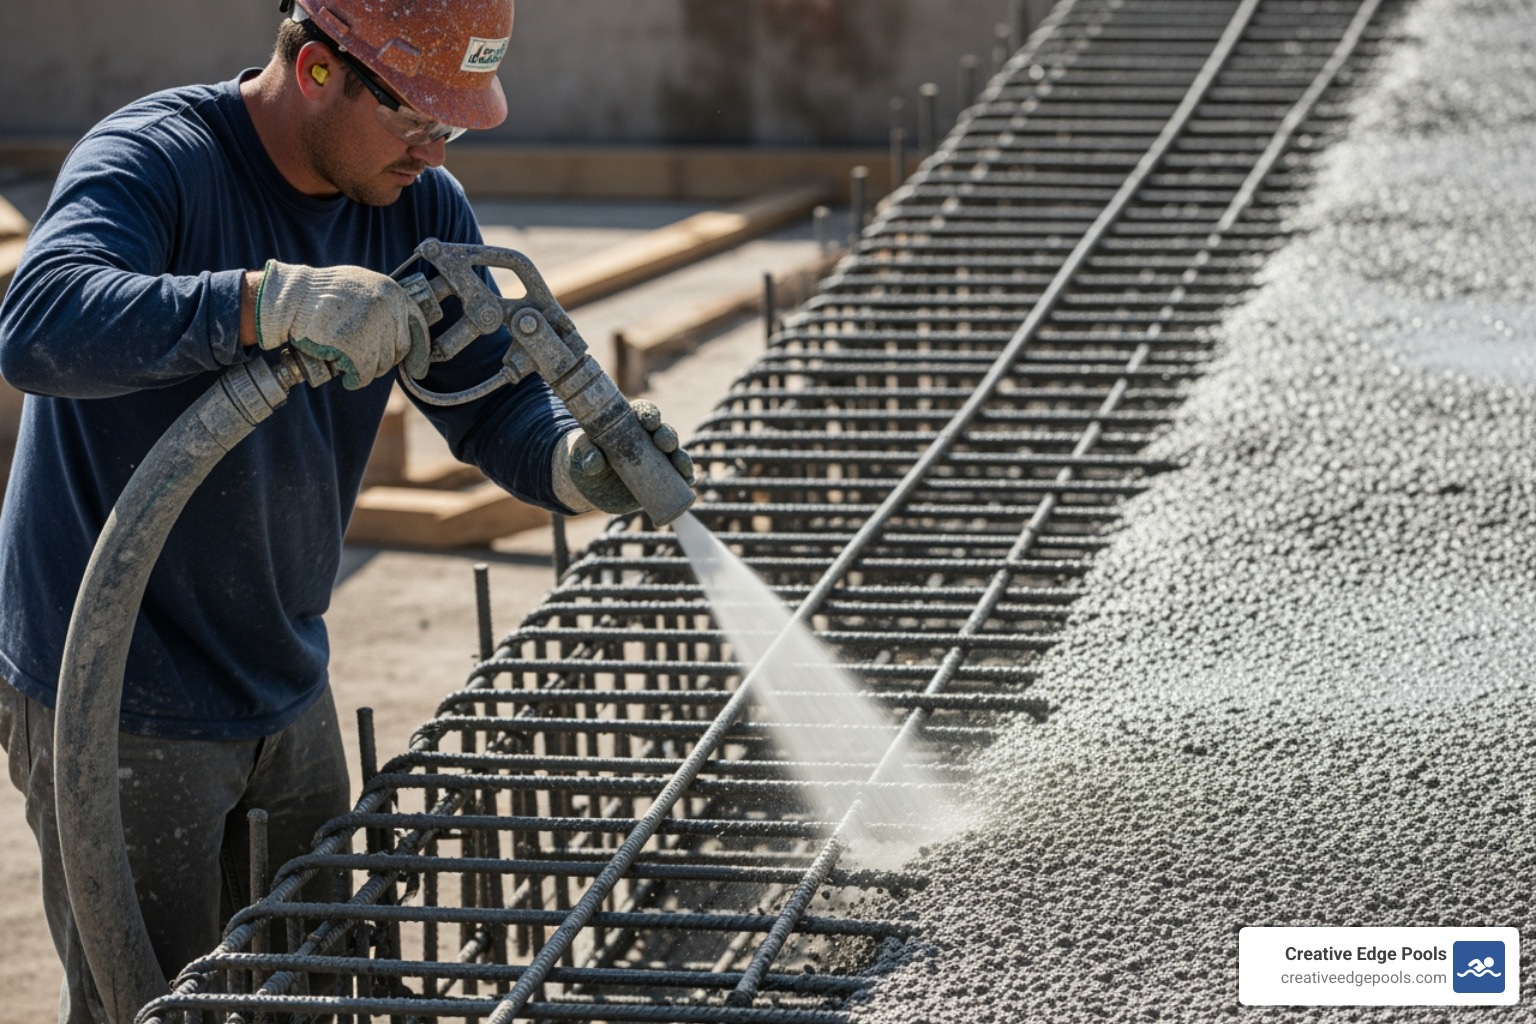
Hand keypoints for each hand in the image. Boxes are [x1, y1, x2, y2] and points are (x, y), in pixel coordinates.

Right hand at [256, 260, 429, 388]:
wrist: (291, 298)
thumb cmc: (319, 293)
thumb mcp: (359, 284)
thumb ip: (381, 302)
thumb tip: (397, 327)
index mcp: (392, 292)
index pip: (418, 326)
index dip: (420, 351)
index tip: (418, 369)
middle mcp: (388, 309)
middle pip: (398, 349)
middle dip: (383, 358)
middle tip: (363, 358)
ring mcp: (374, 329)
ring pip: (382, 365)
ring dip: (366, 368)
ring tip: (346, 358)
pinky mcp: (357, 349)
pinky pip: (363, 375)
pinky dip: (354, 380)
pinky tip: (345, 376)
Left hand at [552, 400, 695, 513]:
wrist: (587, 485)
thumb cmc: (583, 460)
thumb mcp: (580, 454)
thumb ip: (586, 455)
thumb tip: (593, 461)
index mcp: (629, 424)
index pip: (644, 413)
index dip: (650, 414)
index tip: (650, 421)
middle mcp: (646, 439)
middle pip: (663, 432)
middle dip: (667, 435)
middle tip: (663, 442)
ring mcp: (655, 459)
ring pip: (674, 454)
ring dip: (680, 457)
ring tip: (680, 465)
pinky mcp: (660, 479)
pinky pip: (678, 476)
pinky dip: (685, 476)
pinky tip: (689, 479)